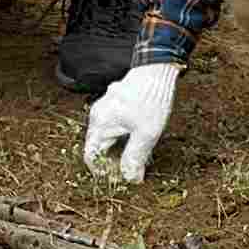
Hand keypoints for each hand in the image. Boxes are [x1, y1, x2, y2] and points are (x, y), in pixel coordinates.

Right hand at [84, 62, 180, 184]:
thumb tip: (130, 179)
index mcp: (100, 123)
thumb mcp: (146, 133)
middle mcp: (98, 115)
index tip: (120, 178)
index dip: (103, 171)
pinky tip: (139, 141)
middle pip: (98, 147)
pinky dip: (123, 138)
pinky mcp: (116, 104)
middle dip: (113, 162)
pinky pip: (114, 126)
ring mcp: (106, 108)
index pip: (91, 156)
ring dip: (120, 150)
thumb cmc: (151, 99)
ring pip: (107, 137)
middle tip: (132, 170)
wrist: (157, 68)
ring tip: (139, 157)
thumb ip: (135, 158)